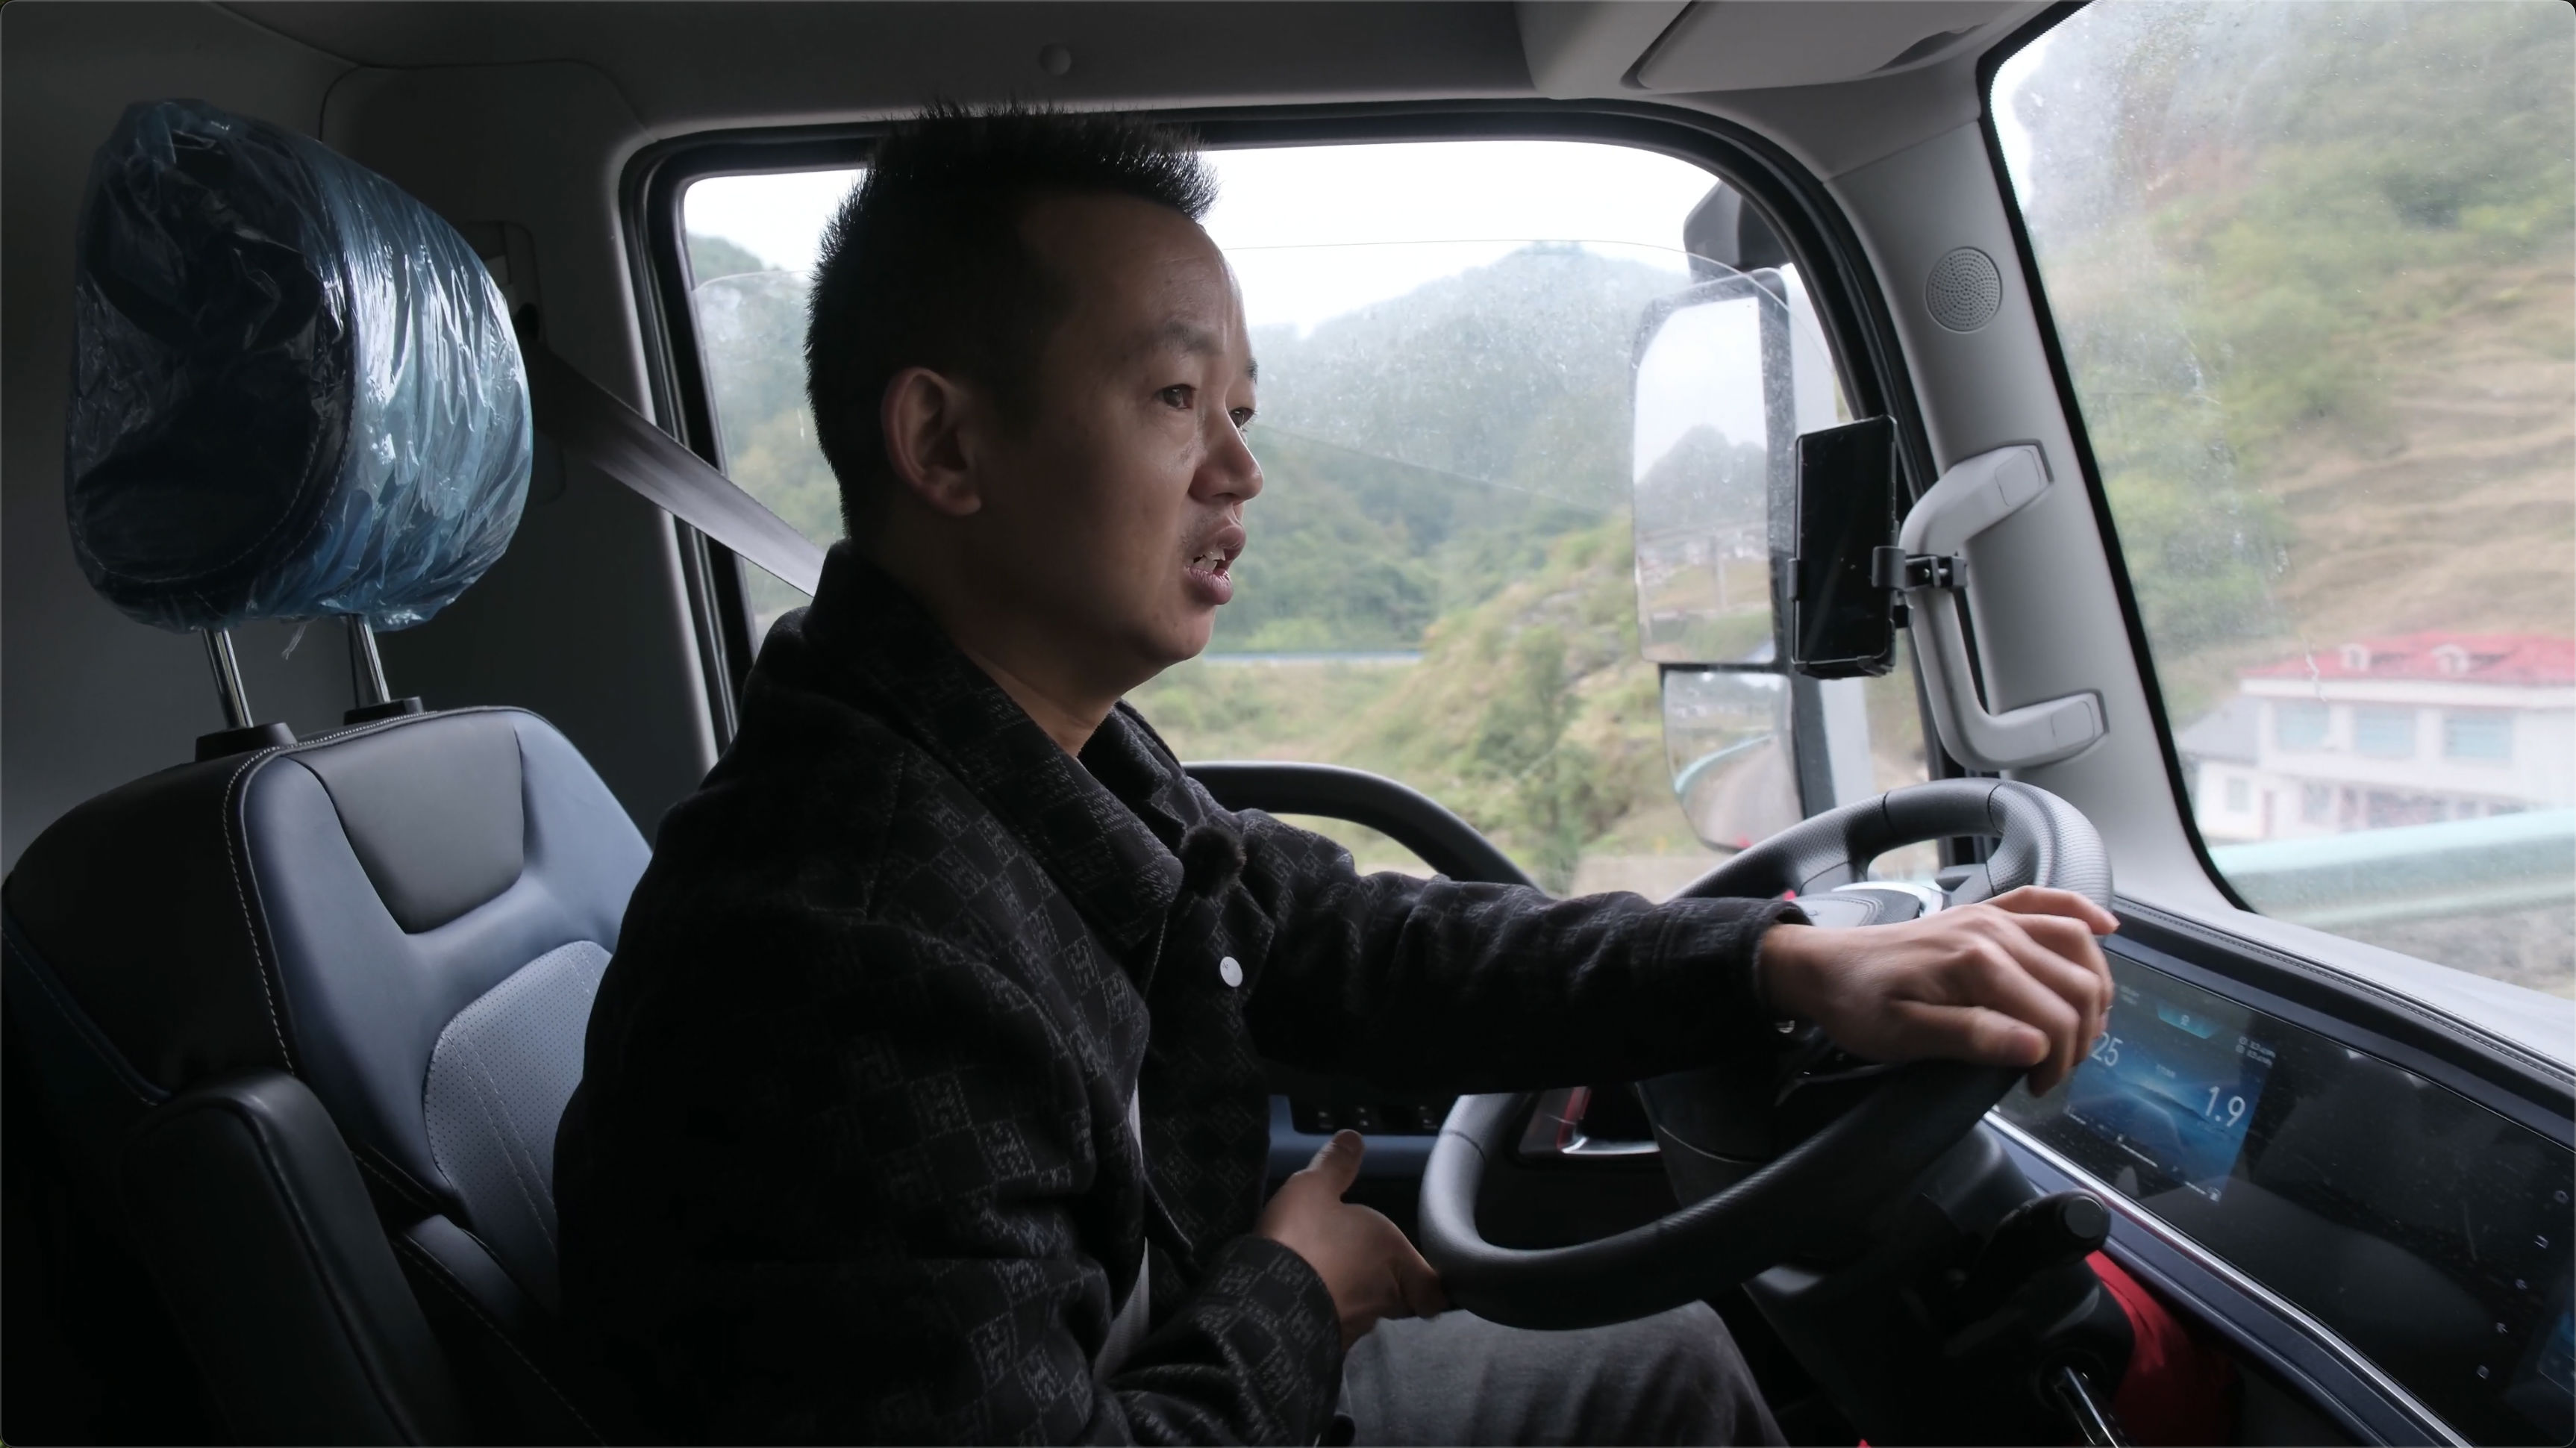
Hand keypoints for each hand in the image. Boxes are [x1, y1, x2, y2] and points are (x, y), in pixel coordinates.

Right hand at [1255, 1130, 1446, 1345]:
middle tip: (1363, 1268)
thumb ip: (1336, 1165)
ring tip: (1327, 1278)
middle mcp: (1384, 1298)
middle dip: (1386, 1286)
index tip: (1425, 1275)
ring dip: (1353, 1298)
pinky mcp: (1327, 1346)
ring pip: (1367, 1314)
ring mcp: (1355, 1326)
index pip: (1435, 1289)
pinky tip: (1307, 1299)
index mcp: (1394, 1259)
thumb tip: (1354, 1137)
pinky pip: (1335, 1328)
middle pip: (1400, 1301)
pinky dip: (1326, 1316)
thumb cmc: (1302, 1239)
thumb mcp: (1314, 1188)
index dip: (1432, 1284)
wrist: (1266, 1305)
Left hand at [1757, 885, 2117, 1094]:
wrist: (1825, 966)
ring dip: (2094, 988)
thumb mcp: (1904, 1035)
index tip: (2036, 1087)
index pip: (2054, 1018)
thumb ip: (1972, 1037)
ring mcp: (1993, 916)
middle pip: (2077, 984)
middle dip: (2080, 1035)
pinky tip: (2107, 928)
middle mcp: (1993, 931)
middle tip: (2054, 1069)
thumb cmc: (1859, 1004)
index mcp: (1976, 963)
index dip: (2058, 1063)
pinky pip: (2047, 901)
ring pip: (2076, 945)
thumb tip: (2036, 1046)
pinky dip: (2082, 912)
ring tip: (2078, 1029)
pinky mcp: (1987, 912)